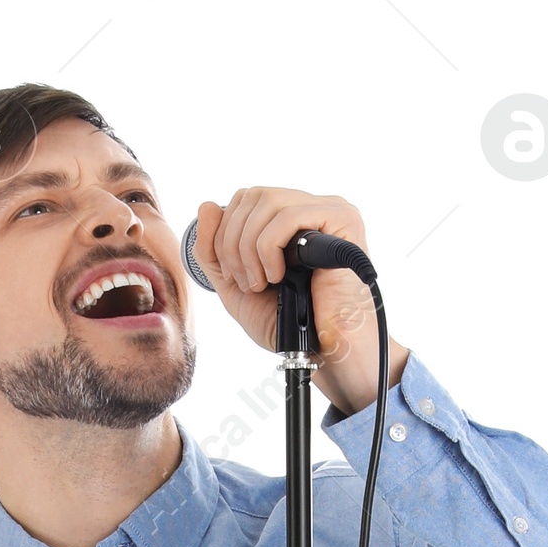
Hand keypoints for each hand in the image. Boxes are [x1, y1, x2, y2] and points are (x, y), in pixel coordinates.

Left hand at [189, 187, 408, 415]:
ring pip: (267, 201)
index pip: (245, 200)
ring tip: (261, 282)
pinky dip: (269, 248)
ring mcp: (328, 210)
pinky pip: (287, 216)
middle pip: (252, 195)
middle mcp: (310, 208)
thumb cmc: (291, 325)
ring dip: (249, 247)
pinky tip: (279, 276)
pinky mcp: (341, 219)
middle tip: (245, 282)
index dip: (225, 232)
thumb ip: (214, 251)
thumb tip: (206, 205)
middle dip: (233, 241)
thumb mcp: (237, 287)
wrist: (326, 351)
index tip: (233, 275)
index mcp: (290, 220)